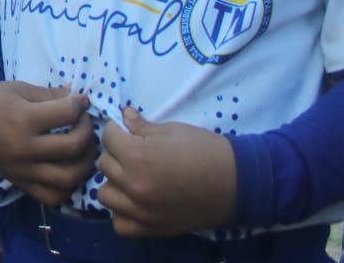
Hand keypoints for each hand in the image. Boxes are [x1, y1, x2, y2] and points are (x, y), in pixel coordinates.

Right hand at [0, 81, 96, 206]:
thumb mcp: (19, 89)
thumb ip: (51, 95)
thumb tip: (81, 100)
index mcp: (22, 119)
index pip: (67, 113)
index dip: (80, 104)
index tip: (80, 101)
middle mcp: (24, 148)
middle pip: (73, 146)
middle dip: (88, 131)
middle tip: (84, 122)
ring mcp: (23, 169)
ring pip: (68, 178)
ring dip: (84, 163)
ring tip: (82, 148)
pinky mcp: (20, 182)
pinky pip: (52, 196)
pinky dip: (67, 187)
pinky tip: (68, 169)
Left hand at [96, 106, 235, 236]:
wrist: (238, 183)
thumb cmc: (206, 151)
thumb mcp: (172, 130)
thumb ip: (141, 126)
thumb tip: (122, 114)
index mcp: (138, 157)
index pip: (108, 138)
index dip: (118, 131)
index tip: (129, 132)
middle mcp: (135, 186)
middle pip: (105, 164)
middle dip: (116, 154)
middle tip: (133, 152)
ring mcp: (141, 210)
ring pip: (105, 194)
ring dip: (115, 183)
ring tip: (132, 176)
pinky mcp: (151, 228)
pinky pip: (120, 223)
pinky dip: (122, 212)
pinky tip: (134, 201)